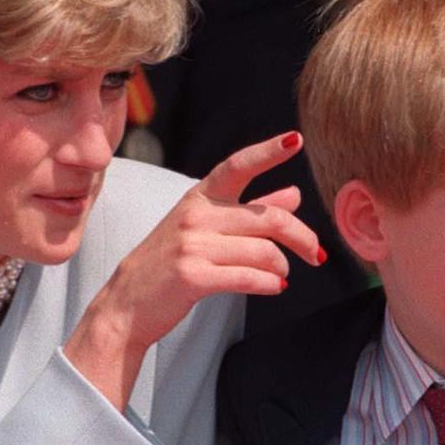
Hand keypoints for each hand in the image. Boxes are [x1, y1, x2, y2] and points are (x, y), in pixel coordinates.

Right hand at [64, 131, 324, 407]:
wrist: (128, 303)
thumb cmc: (169, 262)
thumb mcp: (204, 228)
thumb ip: (251, 210)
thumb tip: (294, 194)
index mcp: (199, 197)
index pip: (238, 165)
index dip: (268, 152)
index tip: (295, 141)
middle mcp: (196, 215)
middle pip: (269, 218)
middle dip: (301, 237)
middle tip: (317, 253)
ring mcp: (192, 245)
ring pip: (264, 250)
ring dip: (282, 267)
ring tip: (281, 275)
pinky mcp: (193, 276)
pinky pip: (249, 277)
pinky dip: (270, 284)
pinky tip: (275, 287)